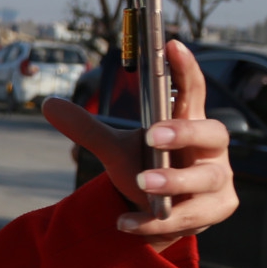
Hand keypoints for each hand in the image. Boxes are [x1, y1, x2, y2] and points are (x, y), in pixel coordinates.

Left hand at [41, 39, 236, 251]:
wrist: (159, 215)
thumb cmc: (147, 170)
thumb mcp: (115, 148)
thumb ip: (87, 127)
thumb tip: (48, 104)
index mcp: (188, 124)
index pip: (192, 92)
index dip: (186, 69)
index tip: (172, 44)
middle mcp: (210, 150)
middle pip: (213, 133)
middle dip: (184, 134)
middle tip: (152, 136)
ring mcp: (218, 181)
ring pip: (206, 179)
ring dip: (174, 181)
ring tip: (143, 182)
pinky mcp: (215, 210)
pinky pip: (188, 217)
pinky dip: (154, 221)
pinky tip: (125, 222)